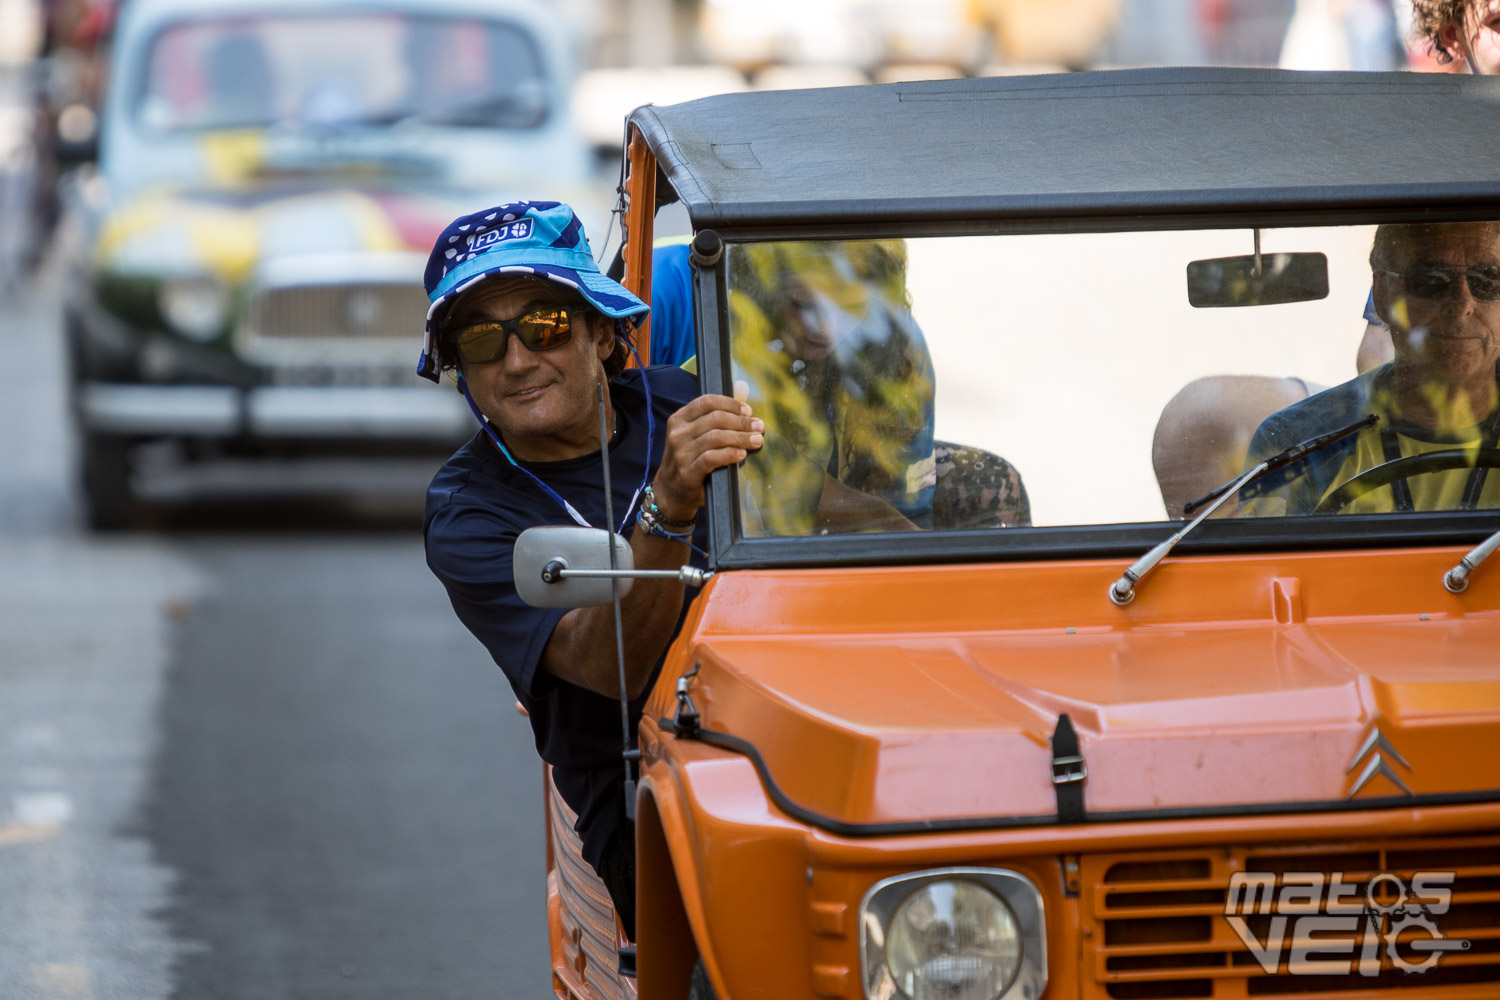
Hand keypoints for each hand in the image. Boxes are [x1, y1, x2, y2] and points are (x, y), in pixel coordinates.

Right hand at [652, 393, 763, 517]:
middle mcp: (677, 434)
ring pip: (716, 437)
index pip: (707, 402)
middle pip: (715, 419)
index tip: (748, 411)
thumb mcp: (697, 435)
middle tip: (759, 427)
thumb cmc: (689, 460)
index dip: (731, 404)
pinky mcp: (687, 472)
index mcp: (679, 419)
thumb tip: (742, 387)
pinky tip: (742, 455)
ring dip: (741, 438)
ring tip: (757, 440)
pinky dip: (729, 454)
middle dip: (741, 422)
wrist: (670, 492)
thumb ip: (718, 413)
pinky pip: (711, 458)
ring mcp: (680, 453)